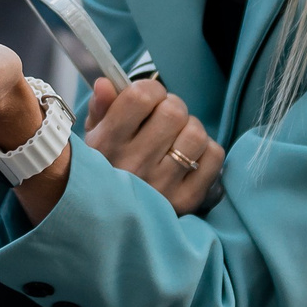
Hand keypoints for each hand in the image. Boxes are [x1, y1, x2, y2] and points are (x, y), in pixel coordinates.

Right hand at [84, 76, 223, 215]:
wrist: (107, 224)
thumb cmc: (104, 170)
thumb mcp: (93, 139)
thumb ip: (100, 108)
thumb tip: (106, 82)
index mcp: (107, 145)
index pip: (140, 97)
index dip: (150, 89)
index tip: (148, 98)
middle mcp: (134, 165)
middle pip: (174, 111)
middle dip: (172, 107)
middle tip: (164, 119)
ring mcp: (162, 186)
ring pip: (196, 133)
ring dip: (190, 129)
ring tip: (177, 139)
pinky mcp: (186, 201)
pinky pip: (214, 157)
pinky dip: (207, 151)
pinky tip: (189, 158)